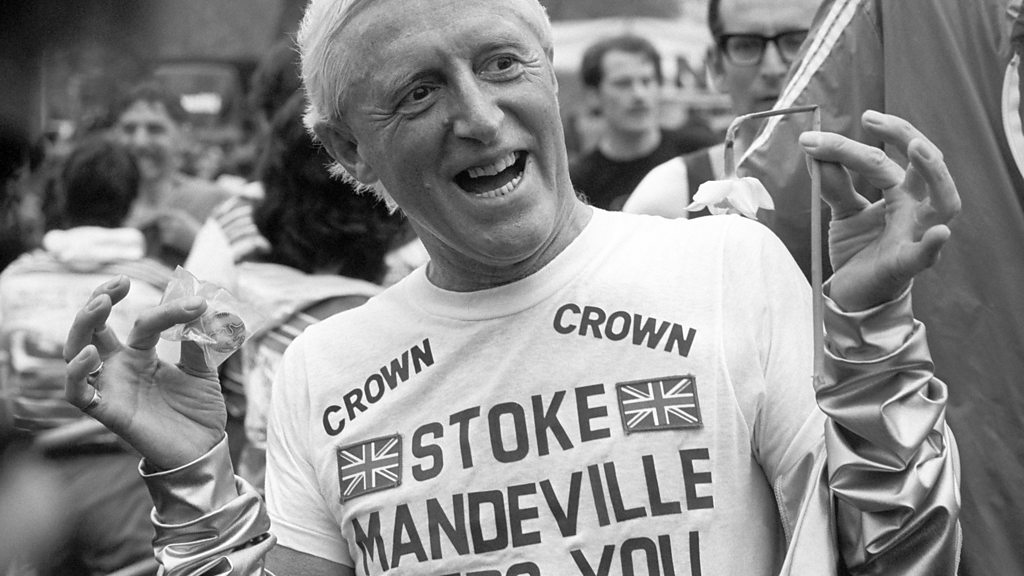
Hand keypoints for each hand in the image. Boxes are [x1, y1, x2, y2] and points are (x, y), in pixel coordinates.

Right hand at [63, 276, 225, 470]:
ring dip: (83, 327)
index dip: (168, 310)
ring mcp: (111, 387)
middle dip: (98, 300)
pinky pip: (78, 393)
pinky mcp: (107, 412)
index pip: (144, 323)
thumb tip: (202, 310)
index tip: (198, 303)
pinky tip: (91, 356)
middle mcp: (120, 367)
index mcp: (141, 355)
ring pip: (76, 353)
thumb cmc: (199, 411)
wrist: (205, 448)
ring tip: (100, 305)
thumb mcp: (203, 371)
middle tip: (118, 283)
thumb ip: (197, 343)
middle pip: (93, 328)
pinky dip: (77, 373)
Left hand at [799, 110, 959, 310]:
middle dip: (903, 136)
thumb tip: (815, 151)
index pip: (886, 157)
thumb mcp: (843, 211)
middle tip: (872, 119)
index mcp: (902, 193)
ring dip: (934, 173)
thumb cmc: (858, 248)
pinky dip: (933, 245)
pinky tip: (939, 233)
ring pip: (944, 202)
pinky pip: (925, 256)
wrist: (852, 292)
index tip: (814, 138)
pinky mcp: (905, 265)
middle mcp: (917, 209)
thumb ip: (833, 183)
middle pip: (925, 165)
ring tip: (917, 148)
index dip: (852, 144)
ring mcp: (916, 235)